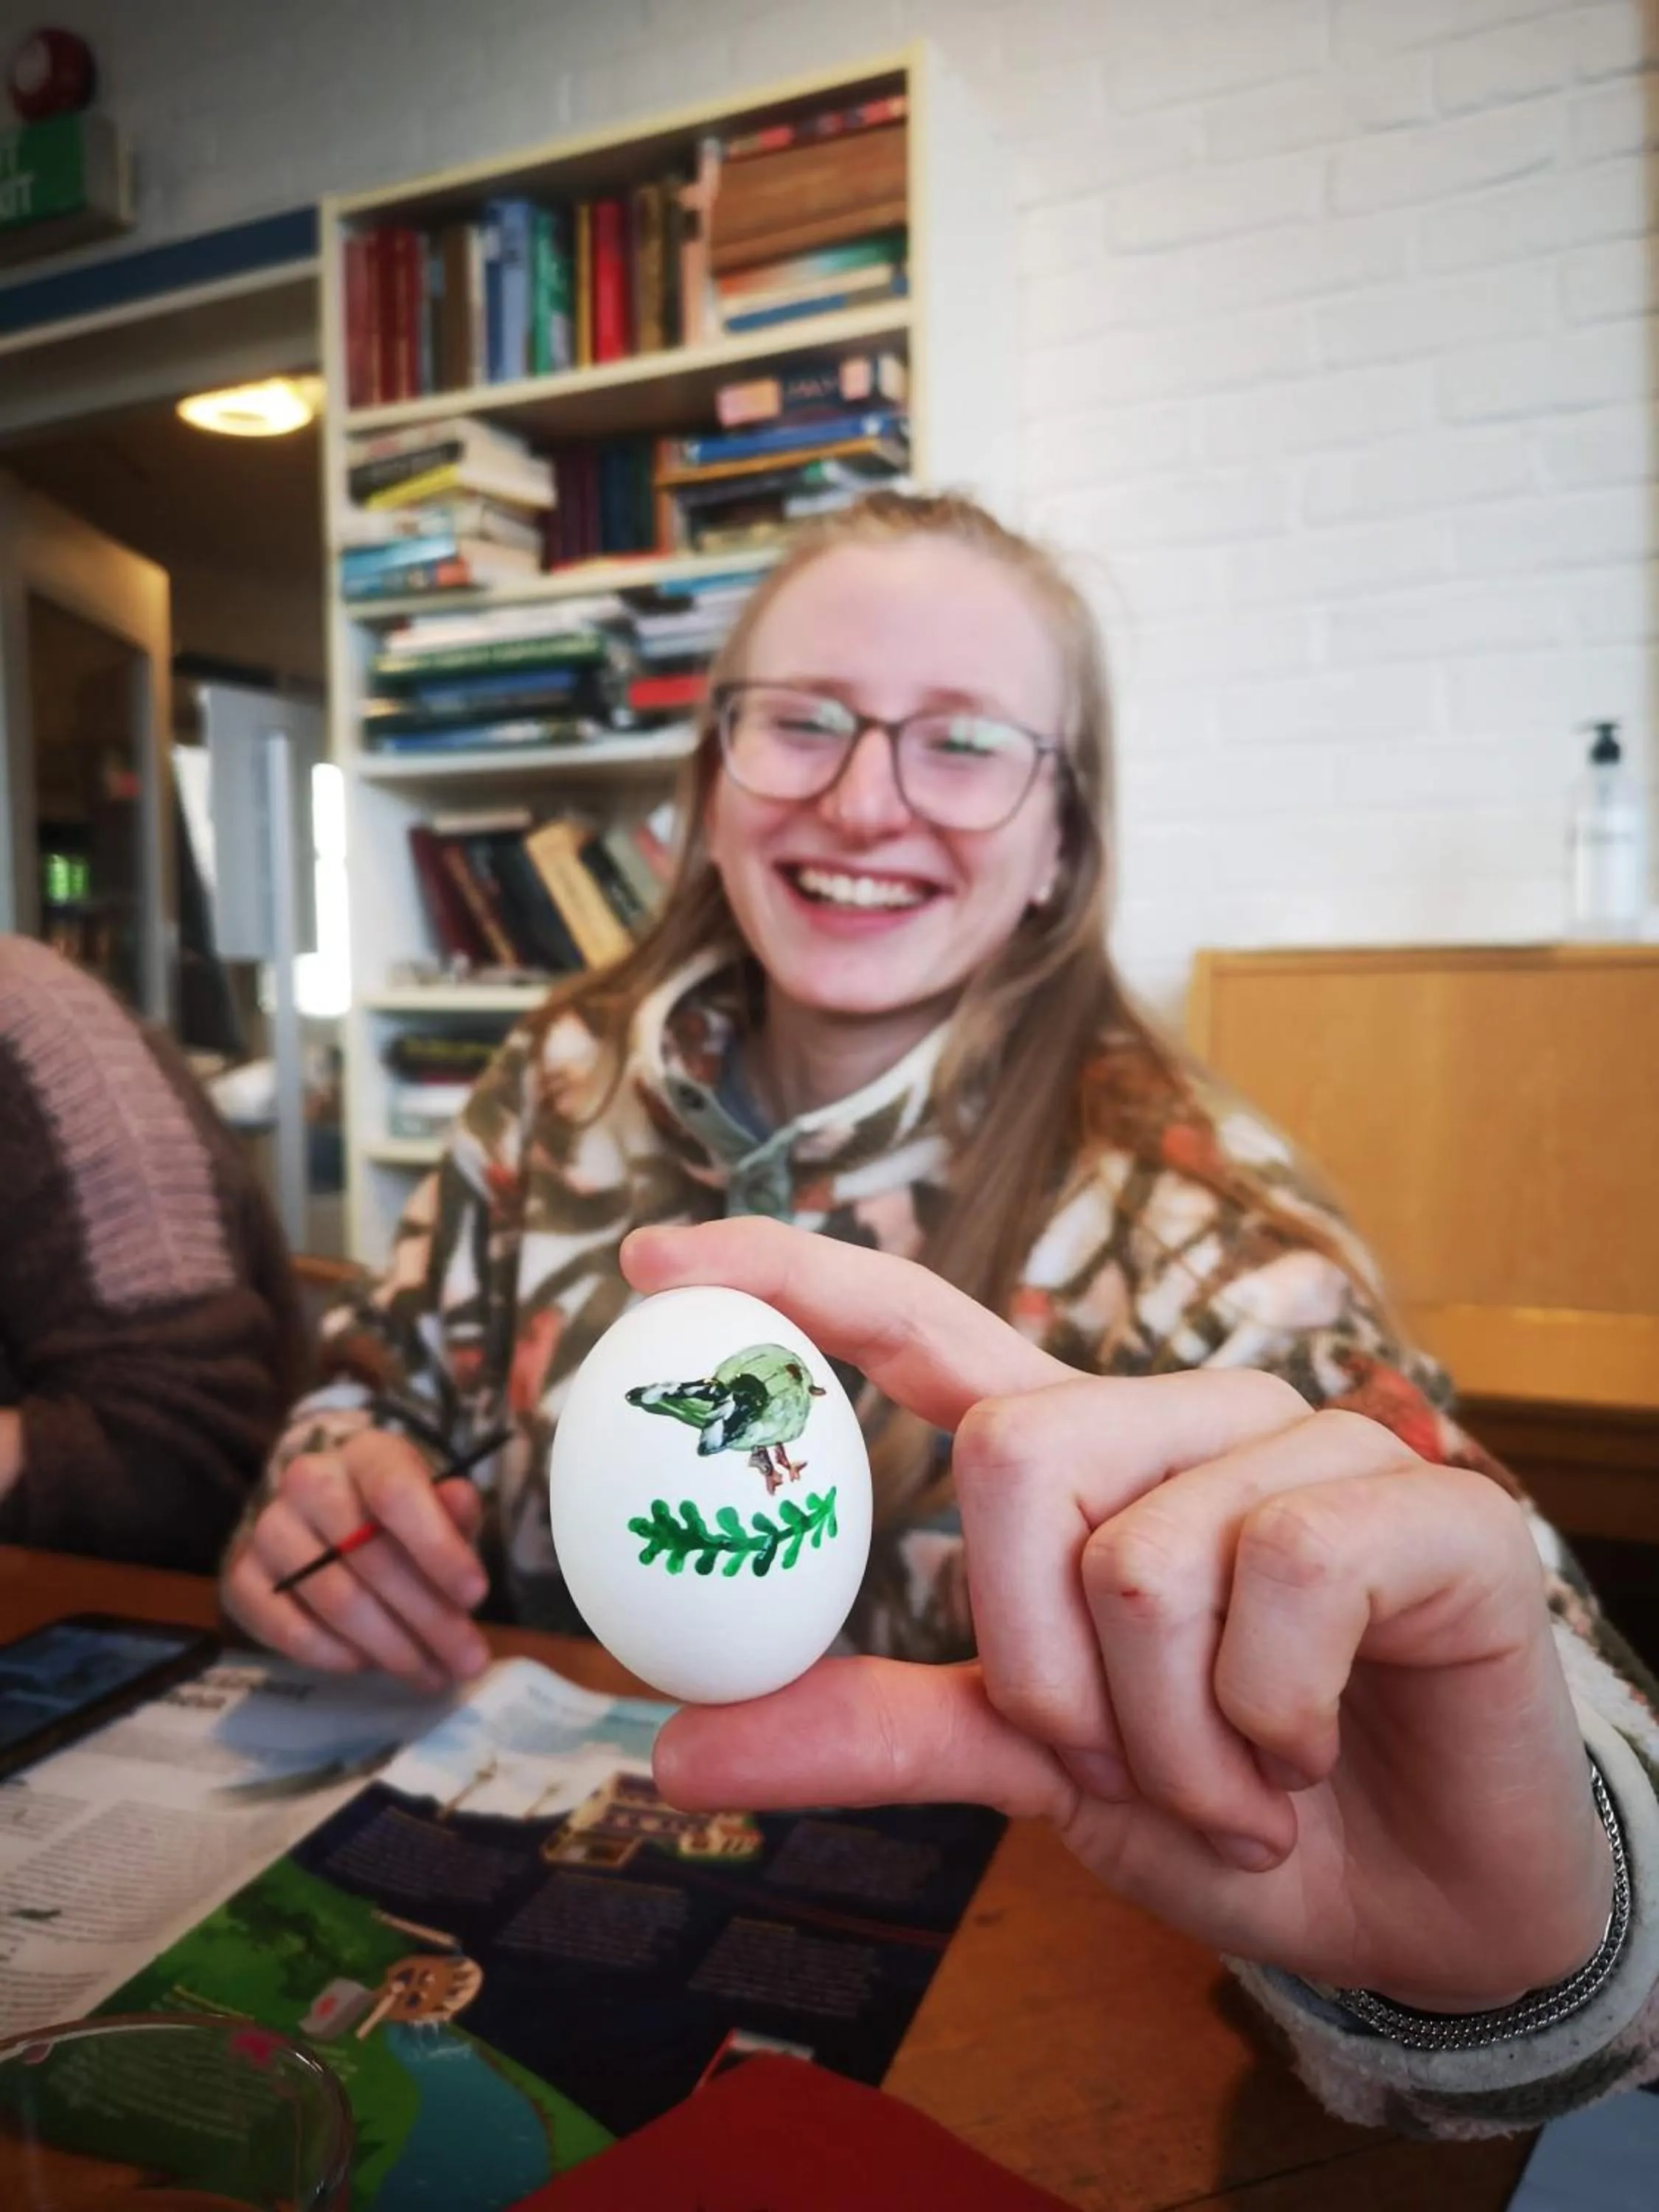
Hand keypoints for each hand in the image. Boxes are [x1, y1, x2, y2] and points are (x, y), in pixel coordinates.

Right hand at [222, 1428, 490, 1693]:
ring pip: (334, 1598)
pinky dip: (331, 1654)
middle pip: (370, 1557)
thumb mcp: (436, 1508)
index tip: (477, 1596)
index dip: (438, 1547)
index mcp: (365, 1453)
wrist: (328, 1520)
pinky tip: (366, 1665)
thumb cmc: (396, 1518)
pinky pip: (285, 1627)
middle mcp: (307, 1481)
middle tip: (466, 1661)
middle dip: (429, 1618)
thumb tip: (460, 1502)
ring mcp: (268, 1528)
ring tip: (430, 1674)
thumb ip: (455, 1510)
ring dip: (389, 1646)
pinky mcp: (241, 1576)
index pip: (396, 1493)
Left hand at [623, 1219, 1612, 2011]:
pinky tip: (1316, 1751)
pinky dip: (1272, 1722)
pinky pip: (1286, 1578)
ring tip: (1241, 1778)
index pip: (926, 1329)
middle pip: (1015, 1456)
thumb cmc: (1228, 1803)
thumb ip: (876, 1729)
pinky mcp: (1431, 1500)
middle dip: (1038, 1667)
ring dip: (1165, 1736)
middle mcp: (1187, 1419)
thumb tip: (670, 1743)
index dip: (793, 1279)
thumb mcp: (1031, 1767)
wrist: (1422, 1910)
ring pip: (1141, 1551)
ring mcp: (1313, 1443)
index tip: (651, 1261)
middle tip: (1120, 1762)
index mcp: (1088, 1459)